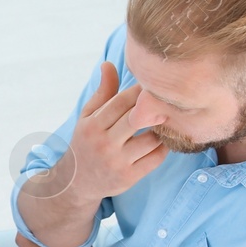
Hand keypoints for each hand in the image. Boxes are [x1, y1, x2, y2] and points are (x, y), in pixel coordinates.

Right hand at [48, 63, 167, 200]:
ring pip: (151, 139)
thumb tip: (108, 64)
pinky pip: (156, 158)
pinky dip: (163, 147)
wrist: (76, 183)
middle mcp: (103, 144)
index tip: (154, 84)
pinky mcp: (129, 177)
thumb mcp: (87, 117)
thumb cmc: (86, 143)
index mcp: (92, 126)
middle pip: (137, 118)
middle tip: (168, 98)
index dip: (140, 91)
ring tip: (168, 119)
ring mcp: (117, 162)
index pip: (121, 102)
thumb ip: (102, 92)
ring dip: (163, 128)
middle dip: (154, 107)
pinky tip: (163, 139)